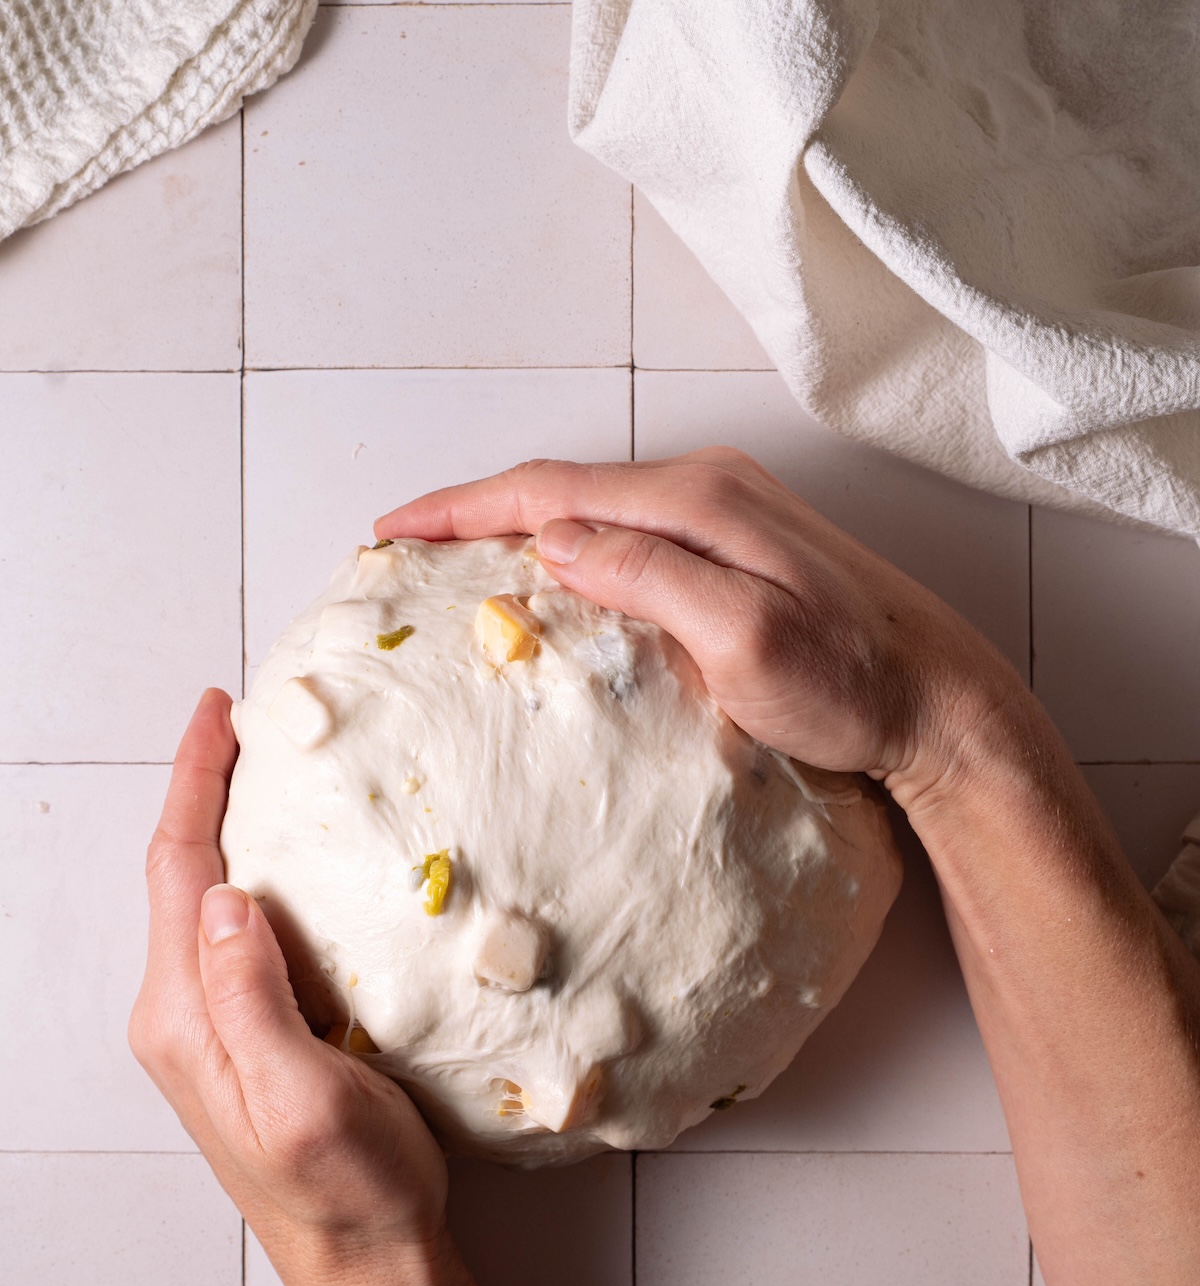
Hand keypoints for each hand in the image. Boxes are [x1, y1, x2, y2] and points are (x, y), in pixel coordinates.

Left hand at [128, 690, 450, 1285]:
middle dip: (203, 793)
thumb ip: (251, 998)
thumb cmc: (349, 1190)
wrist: (366, 1265)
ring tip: (262, 776)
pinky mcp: (244, 1041)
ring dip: (226, 832)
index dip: (195, 785)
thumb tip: (227, 896)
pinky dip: (253, 878)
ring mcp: (209, 1032)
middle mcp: (182, 1019)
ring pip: (203, 904)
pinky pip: (233, 938)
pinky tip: (290, 868)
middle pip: (180, 877)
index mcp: (187, 1020)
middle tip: (243, 726)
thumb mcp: (303, 1098)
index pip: (180, 873)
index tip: (217, 714)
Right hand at [375, 449, 1026, 808]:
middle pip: (564, 487)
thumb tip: (555, 541)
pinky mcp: (739, 548)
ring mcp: (726, 514)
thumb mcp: (747, 639)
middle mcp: (708, 489)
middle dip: (478, 512)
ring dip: (521, 528)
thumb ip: (651, 577)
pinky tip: (555, 577)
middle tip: (408, 549)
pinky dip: (573, 547)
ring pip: (595, 508)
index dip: (462, 509)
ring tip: (460, 561)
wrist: (938, 701)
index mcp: (698, 501)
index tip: (393, 533)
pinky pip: (630, 532)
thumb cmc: (851, 685)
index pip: (552, 490)